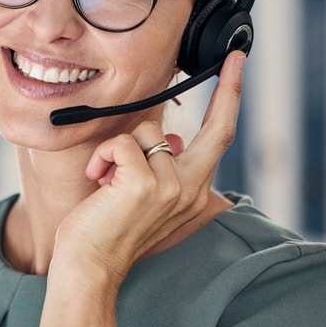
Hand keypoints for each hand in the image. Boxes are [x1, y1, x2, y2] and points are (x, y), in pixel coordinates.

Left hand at [51, 50, 246, 281]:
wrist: (89, 268)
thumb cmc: (107, 232)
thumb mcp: (142, 198)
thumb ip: (161, 170)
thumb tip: (170, 139)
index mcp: (192, 192)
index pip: (218, 140)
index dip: (229, 102)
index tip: (236, 68)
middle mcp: (190, 190)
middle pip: (218, 130)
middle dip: (229, 89)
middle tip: (233, 58)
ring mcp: (170, 187)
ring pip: (145, 132)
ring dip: (116, 148)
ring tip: (105, 179)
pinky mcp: (144, 185)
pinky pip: (121, 143)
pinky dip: (102, 155)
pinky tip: (98, 180)